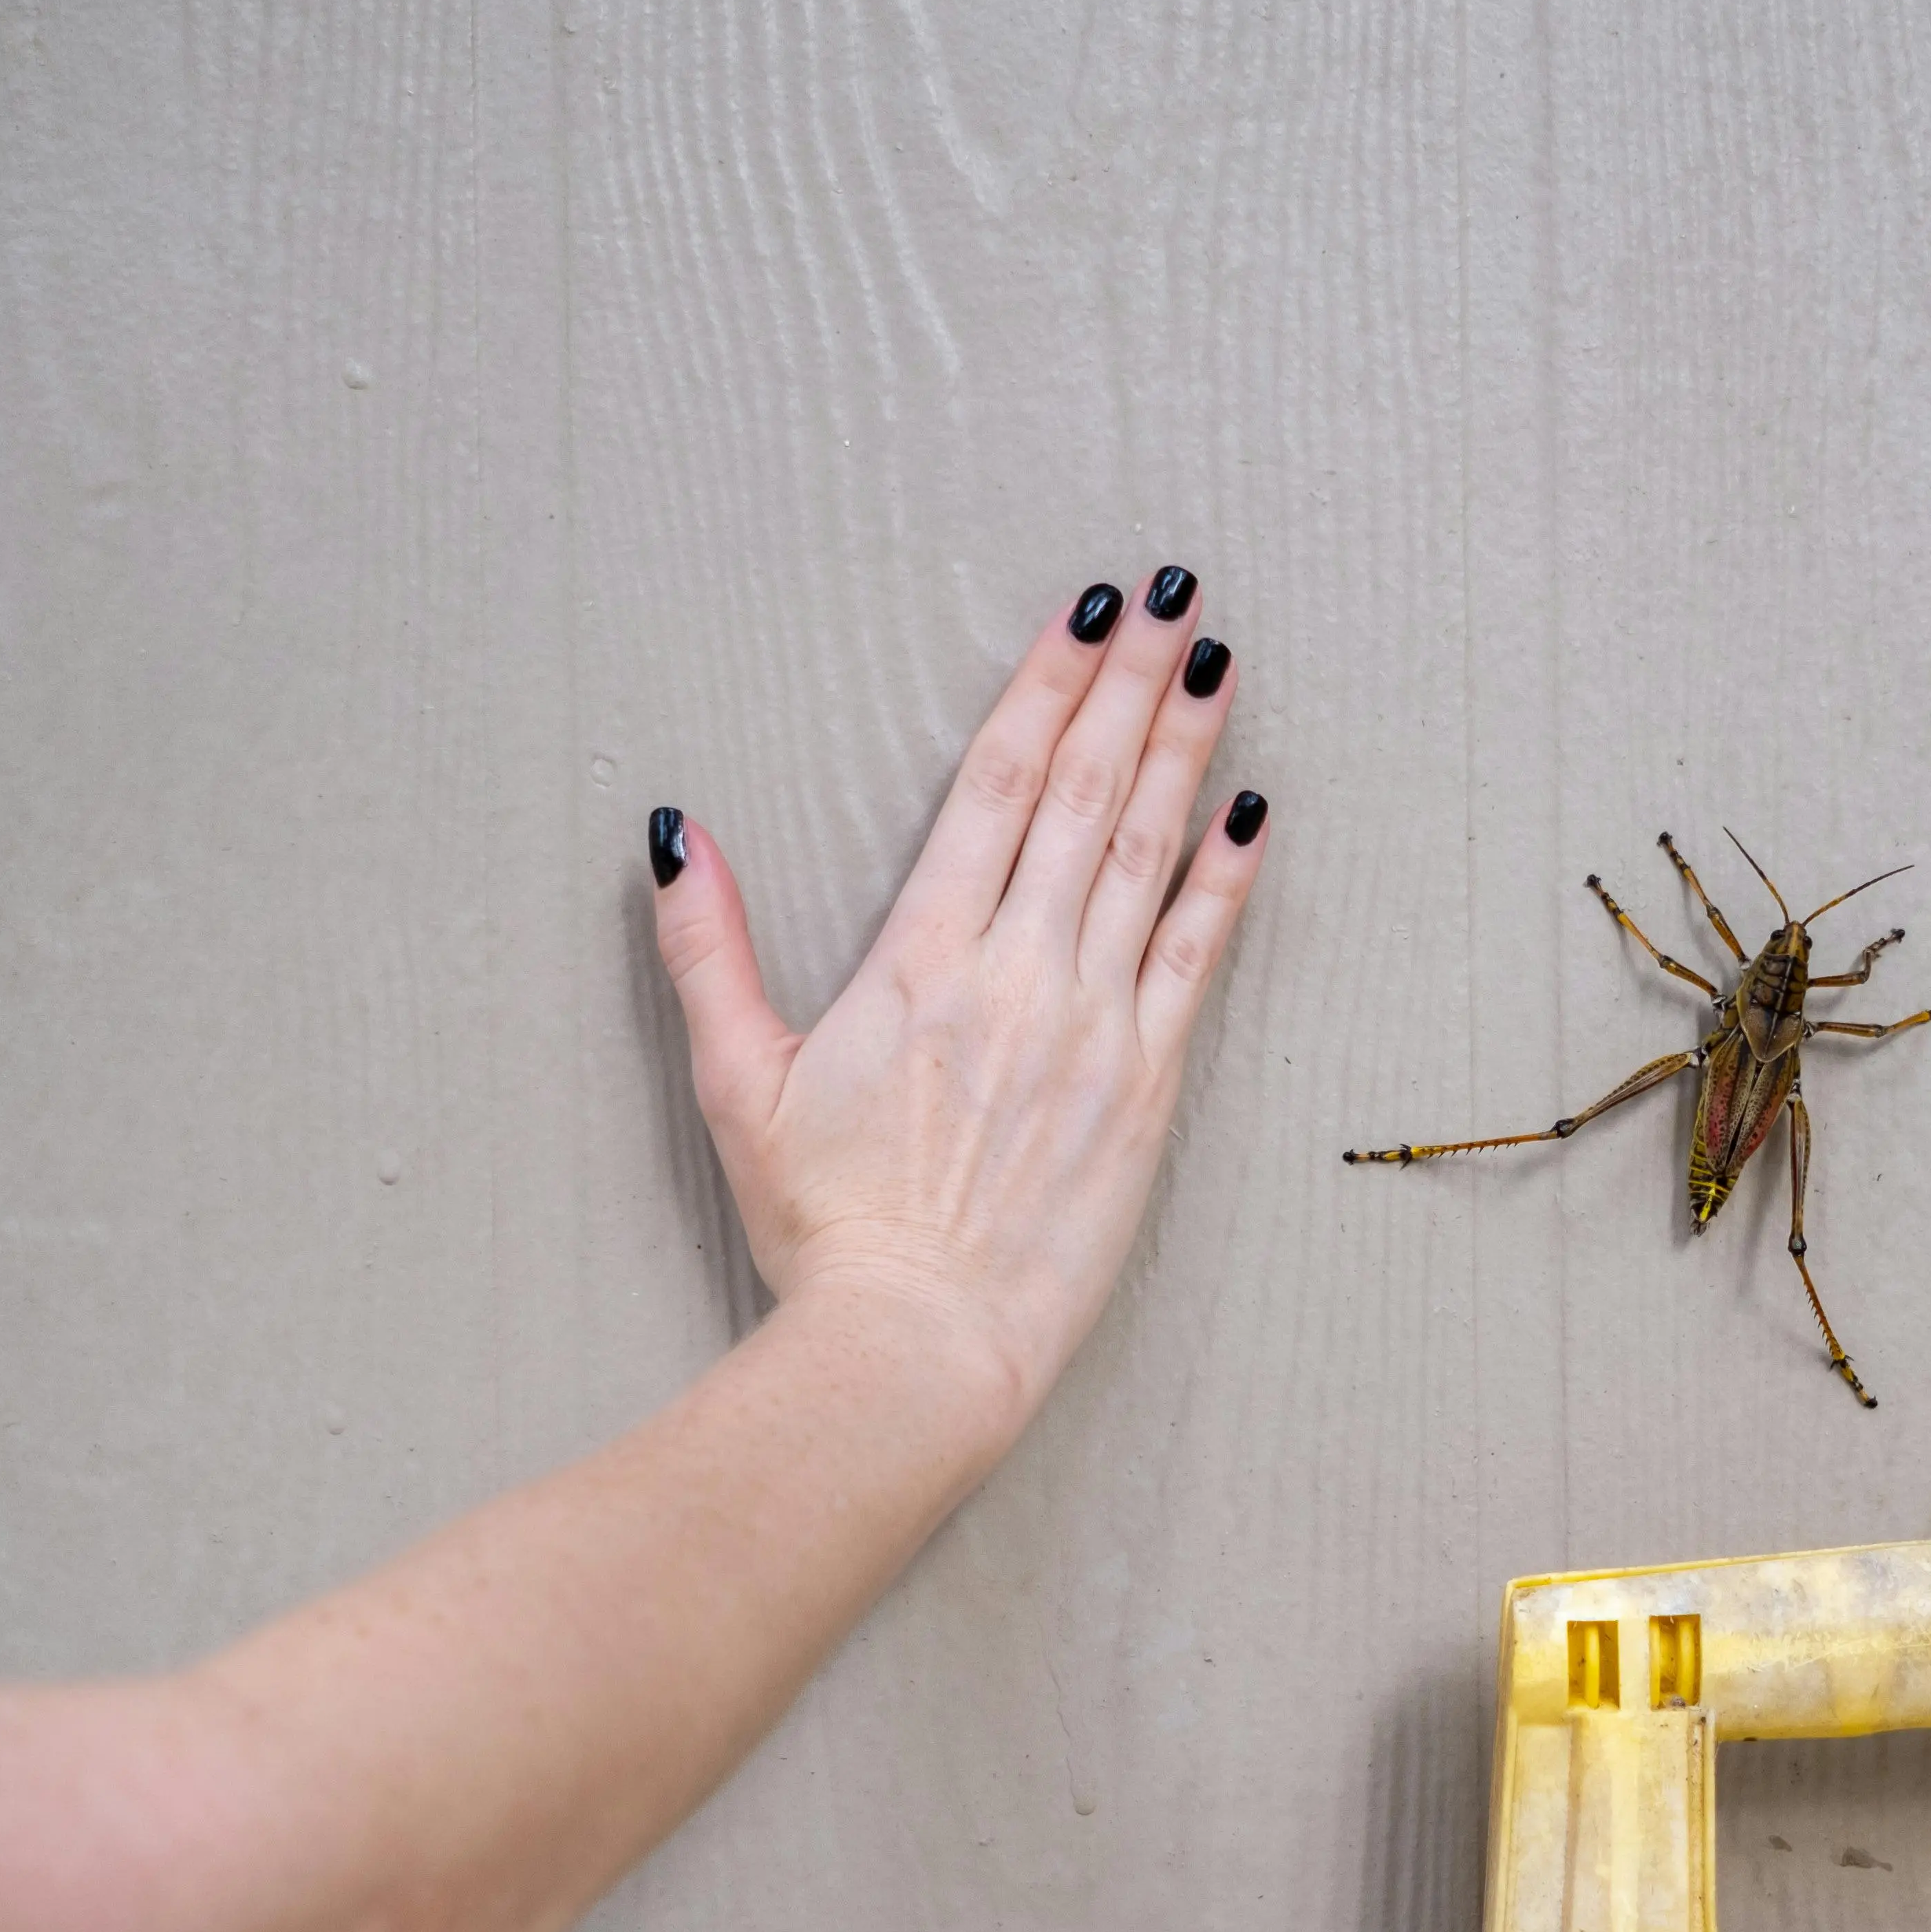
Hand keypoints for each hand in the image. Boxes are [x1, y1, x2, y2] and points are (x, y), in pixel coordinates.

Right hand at [646, 572, 1267, 1433]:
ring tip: (1217, 658)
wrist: (918, 1341)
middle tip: (1173, 590)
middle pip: (1087, 790)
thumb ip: (707, 949)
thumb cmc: (827, 1225)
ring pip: (1150, 852)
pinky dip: (1229, 876)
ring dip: (1186, 746)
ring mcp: (1093, 1023)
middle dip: (1131, 681)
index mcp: (922, 958)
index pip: (998, 783)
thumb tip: (676, 834)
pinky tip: (1253, 805)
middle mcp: (1018, 969)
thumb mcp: (738, 1081)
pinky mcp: (1147, 1087)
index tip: (1084, 613)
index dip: (1045, 685)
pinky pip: (1197, 955)